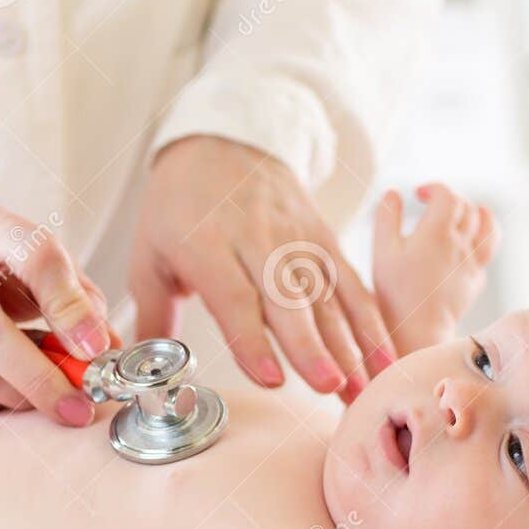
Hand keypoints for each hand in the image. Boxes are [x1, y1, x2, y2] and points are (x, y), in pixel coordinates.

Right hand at [0, 197, 111, 424]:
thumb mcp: (28, 261)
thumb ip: (74, 296)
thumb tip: (107, 350)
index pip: (34, 256)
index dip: (70, 308)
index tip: (97, 349)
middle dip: (40, 378)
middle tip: (78, 408)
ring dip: (19, 397)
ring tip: (46, 398)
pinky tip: (2, 388)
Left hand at [130, 135, 395, 401]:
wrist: (222, 141)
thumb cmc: (178, 208)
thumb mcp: (149, 255)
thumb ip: (153, 316)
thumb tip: (144, 372)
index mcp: (206, 245)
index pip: (234, 298)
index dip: (253, 340)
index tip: (271, 378)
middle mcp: (257, 240)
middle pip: (288, 298)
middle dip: (311, 345)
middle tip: (329, 386)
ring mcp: (296, 237)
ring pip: (327, 295)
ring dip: (349, 344)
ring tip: (364, 387)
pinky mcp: (324, 237)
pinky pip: (350, 282)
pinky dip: (371, 320)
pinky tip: (384, 356)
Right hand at [372, 183, 497, 354]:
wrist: (417, 330)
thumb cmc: (394, 292)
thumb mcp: (382, 251)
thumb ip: (386, 218)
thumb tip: (394, 193)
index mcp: (437, 232)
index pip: (447, 195)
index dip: (433, 188)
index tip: (418, 194)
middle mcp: (460, 244)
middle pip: (466, 207)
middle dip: (449, 200)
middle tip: (431, 207)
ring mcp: (471, 263)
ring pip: (487, 227)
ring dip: (477, 215)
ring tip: (464, 216)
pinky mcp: (474, 281)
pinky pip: (485, 253)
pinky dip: (477, 242)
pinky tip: (463, 248)